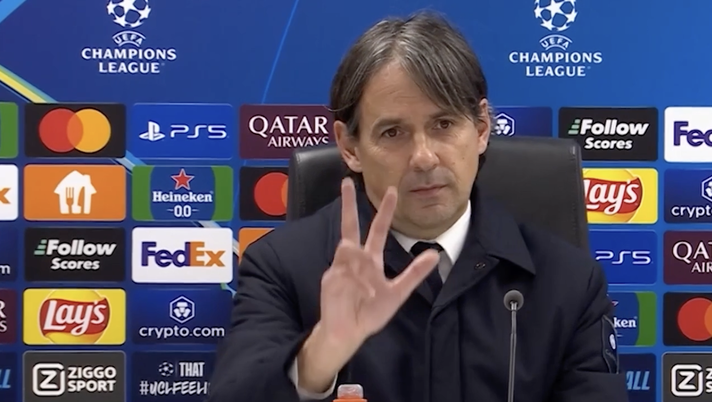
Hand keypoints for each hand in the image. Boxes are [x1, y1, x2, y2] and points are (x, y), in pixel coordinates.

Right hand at [297, 178, 438, 392]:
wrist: (349, 332)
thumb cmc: (371, 313)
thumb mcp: (398, 293)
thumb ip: (415, 273)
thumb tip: (435, 254)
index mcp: (370, 260)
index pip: (378, 229)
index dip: (385, 211)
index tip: (392, 192)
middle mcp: (355, 258)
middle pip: (351, 225)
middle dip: (348, 204)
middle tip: (347, 180)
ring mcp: (341, 266)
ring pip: (347, 248)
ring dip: (359, 265)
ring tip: (367, 292)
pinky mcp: (331, 277)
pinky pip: (344, 272)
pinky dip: (356, 282)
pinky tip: (361, 294)